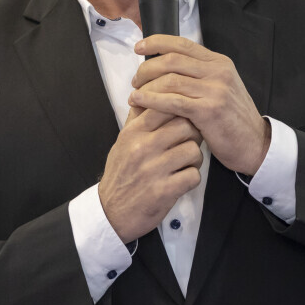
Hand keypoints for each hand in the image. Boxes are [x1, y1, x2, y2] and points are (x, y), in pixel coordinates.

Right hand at [97, 105, 202, 243]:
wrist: (110, 212)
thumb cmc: (121, 173)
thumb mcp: (123, 141)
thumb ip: (138, 118)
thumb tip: (150, 91)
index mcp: (133, 132)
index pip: (166, 105)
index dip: (181, 110)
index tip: (183, 119)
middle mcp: (142, 147)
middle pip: (186, 126)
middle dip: (193, 135)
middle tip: (187, 144)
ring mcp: (153, 170)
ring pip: (194, 150)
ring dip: (194, 159)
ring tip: (184, 164)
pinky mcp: (163, 191)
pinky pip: (193, 176)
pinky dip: (191, 179)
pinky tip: (181, 181)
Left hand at [129, 35, 270, 176]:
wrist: (255, 144)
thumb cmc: (232, 120)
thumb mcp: (220, 89)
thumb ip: (199, 76)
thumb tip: (165, 68)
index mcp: (219, 63)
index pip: (182, 44)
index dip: (157, 42)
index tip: (139, 47)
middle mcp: (218, 71)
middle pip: (172, 60)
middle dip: (147, 68)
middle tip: (135, 80)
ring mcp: (215, 90)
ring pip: (170, 79)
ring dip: (146, 86)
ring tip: (135, 95)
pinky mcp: (209, 110)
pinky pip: (173, 101)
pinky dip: (152, 100)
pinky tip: (139, 102)